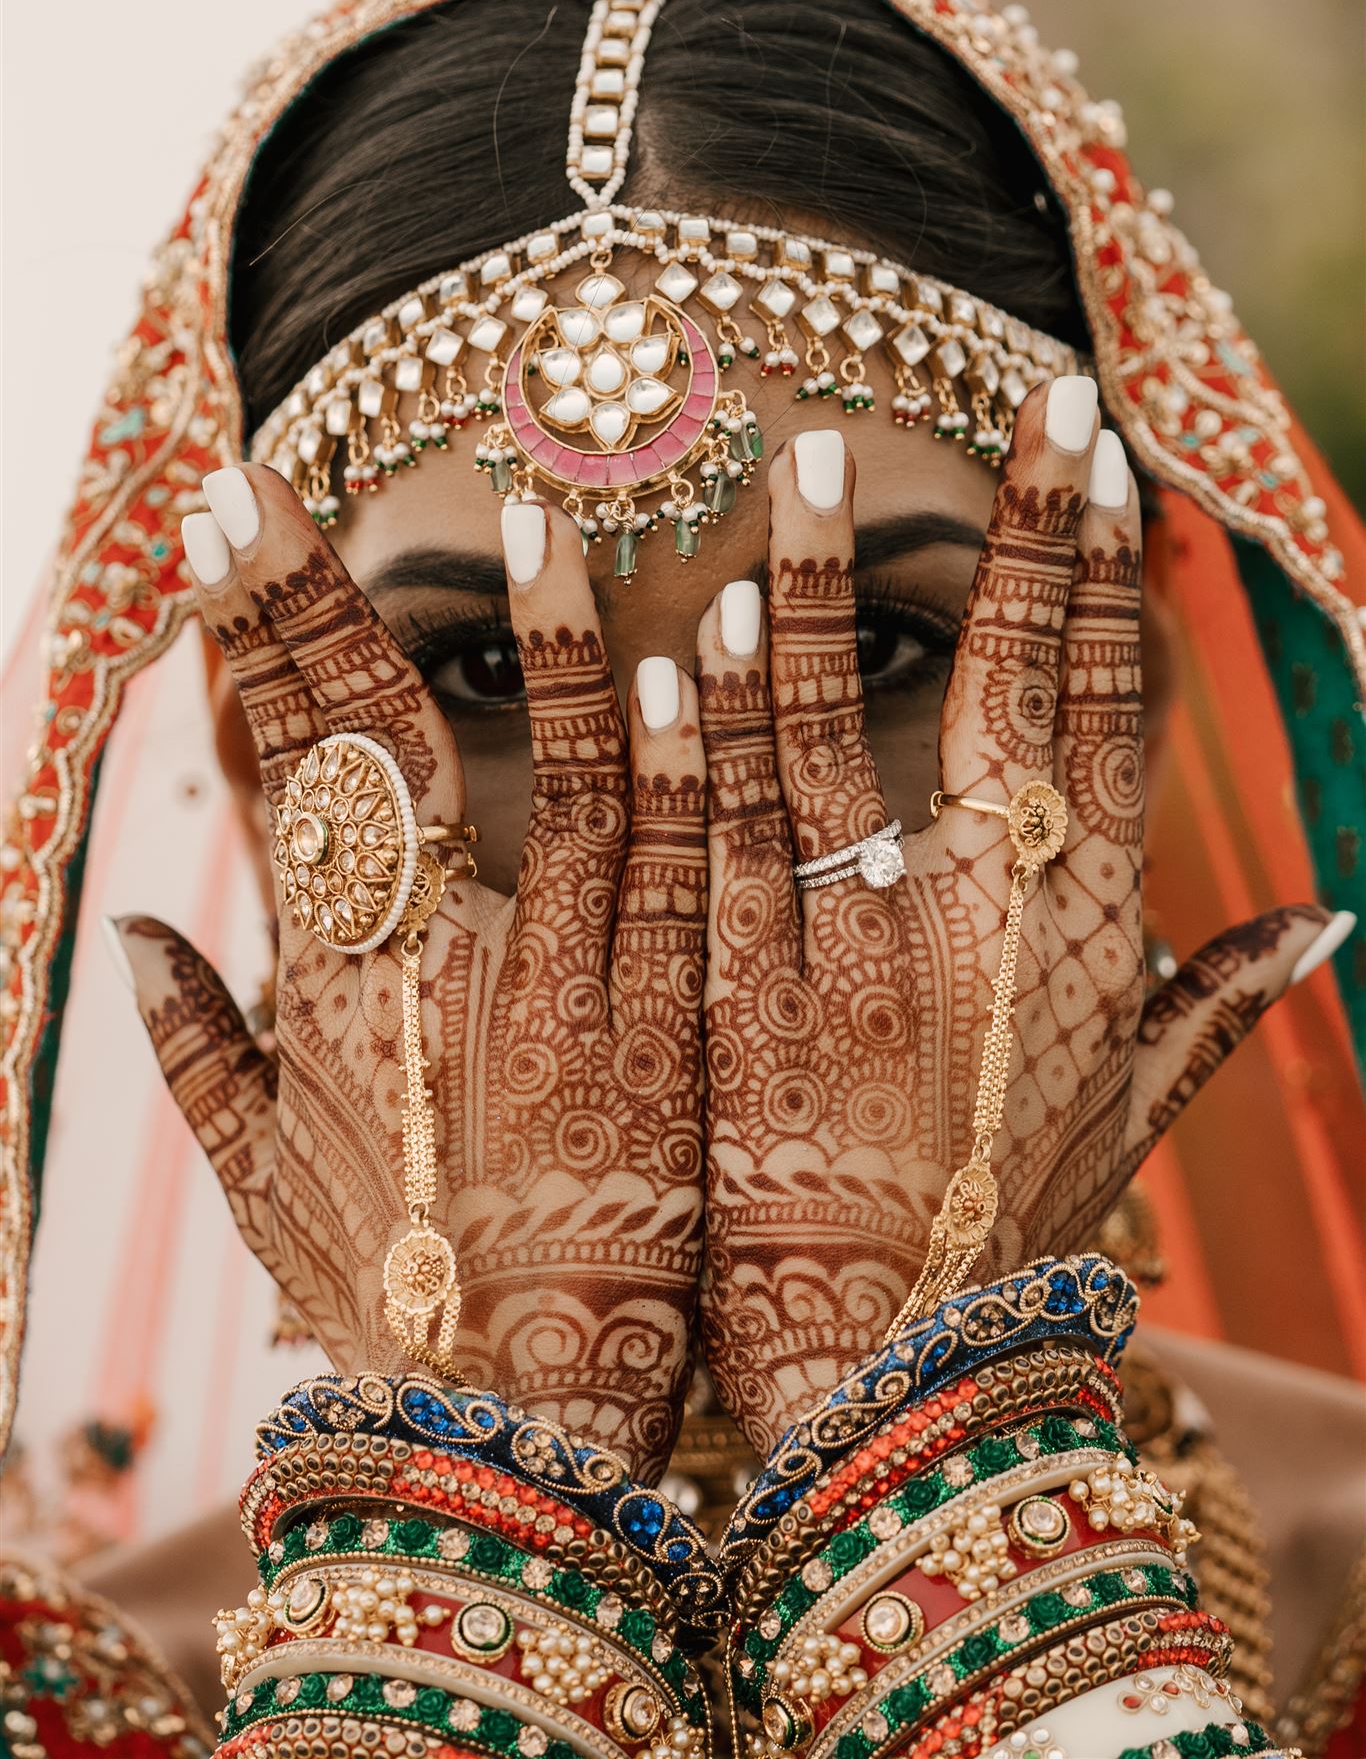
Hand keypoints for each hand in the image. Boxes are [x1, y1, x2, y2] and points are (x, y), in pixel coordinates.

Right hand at [115, 469, 705, 1479]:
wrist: (521, 1437)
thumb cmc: (389, 1310)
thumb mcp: (260, 1190)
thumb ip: (191, 1054)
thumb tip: (138, 927)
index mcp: (329, 988)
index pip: (282, 774)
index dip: (246, 640)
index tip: (219, 527)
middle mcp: (432, 966)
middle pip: (376, 749)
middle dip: (313, 605)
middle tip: (277, 486)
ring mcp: (562, 988)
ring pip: (555, 778)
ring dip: (541, 640)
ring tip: (528, 517)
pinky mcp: (674, 1024)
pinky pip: (679, 864)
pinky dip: (678, 760)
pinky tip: (681, 659)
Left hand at [694, 384, 1334, 1456]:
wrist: (888, 1369)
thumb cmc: (1012, 1232)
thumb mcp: (1135, 1112)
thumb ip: (1220, 1002)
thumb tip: (1331, 923)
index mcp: (1085, 924)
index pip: (1112, 707)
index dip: (1109, 576)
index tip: (1100, 460)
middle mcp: (985, 910)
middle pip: (1008, 682)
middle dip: (1021, 529)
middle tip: (1017, 393)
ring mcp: (854, 940)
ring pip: (834, 726)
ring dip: (824, 586)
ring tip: (807, 460)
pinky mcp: (737, 983)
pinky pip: (715, 826)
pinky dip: (701, 729)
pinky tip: (682, 636)